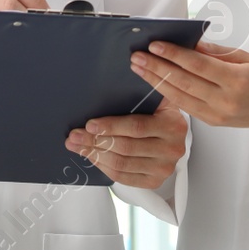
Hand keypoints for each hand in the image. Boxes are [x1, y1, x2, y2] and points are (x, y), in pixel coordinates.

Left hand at [65, 97, 186, 188]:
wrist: (173, 137)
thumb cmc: (159, 115)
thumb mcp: (158, 99)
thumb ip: (146, 87)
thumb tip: (128, 68)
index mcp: (172, 125)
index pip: (136, 127)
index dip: (111, 126)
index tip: (89, 124)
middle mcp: (171, 149)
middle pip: (126, 147)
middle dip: (95, 141)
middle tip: (75, 136)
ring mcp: (163, 168)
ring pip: (122, 163)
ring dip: (95, 155)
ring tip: (77, 146)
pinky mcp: (154, 181)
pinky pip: (123, 177)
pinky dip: (104, 167)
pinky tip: (92, 157)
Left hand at [130, 40, 248, 129]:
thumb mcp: (246, 57)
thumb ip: (216, 51)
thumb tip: (189, 42)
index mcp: (237, 81)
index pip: (198, 65)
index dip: (174, 55)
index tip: (155, 45)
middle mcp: (225, 100)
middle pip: (184, 82)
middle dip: (157, 68)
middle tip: (137, 56)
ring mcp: (217, 114)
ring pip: (180, 97)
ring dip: (156, 81)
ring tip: (138, 68)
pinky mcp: (211, 122)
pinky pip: (185, 106)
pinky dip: (167, 94)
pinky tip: (154, 82)